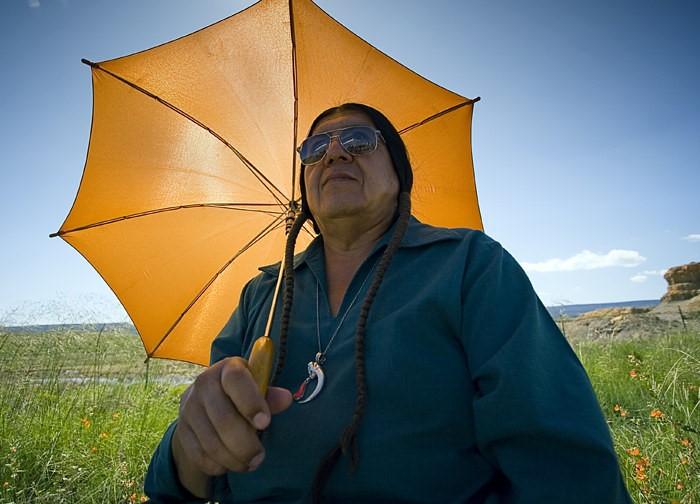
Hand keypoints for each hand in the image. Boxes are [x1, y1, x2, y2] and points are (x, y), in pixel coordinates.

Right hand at [171, 356, 291, 496]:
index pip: (236, 379)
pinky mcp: (182, 430)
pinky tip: (230, 464)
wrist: (207, 403)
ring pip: (211, 441)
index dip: (250, 402)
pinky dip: (217, 465)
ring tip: (250, 464)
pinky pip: (199, 454)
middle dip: (244, 444)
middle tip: (260, 457)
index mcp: (227, 368)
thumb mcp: (257, 388)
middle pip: (223, 418)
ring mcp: (189, 407)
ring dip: (233, 459)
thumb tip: (286, 399)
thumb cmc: (242, 394)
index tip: (265, 423)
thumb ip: (270, 395)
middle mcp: (204, 384)